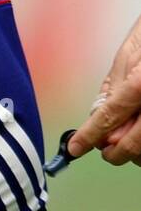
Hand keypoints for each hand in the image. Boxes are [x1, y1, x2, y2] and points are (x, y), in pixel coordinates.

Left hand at [68, 15, 140, 166]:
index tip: (76, 147)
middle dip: (113, 152)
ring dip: (132, 152)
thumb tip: (98, 121)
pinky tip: (140, 139)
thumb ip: (113, 94)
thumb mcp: (127, 59)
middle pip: (132, 144)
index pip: (109, 118)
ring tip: (124, 141)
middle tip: (104, 149)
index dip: (88, 136)